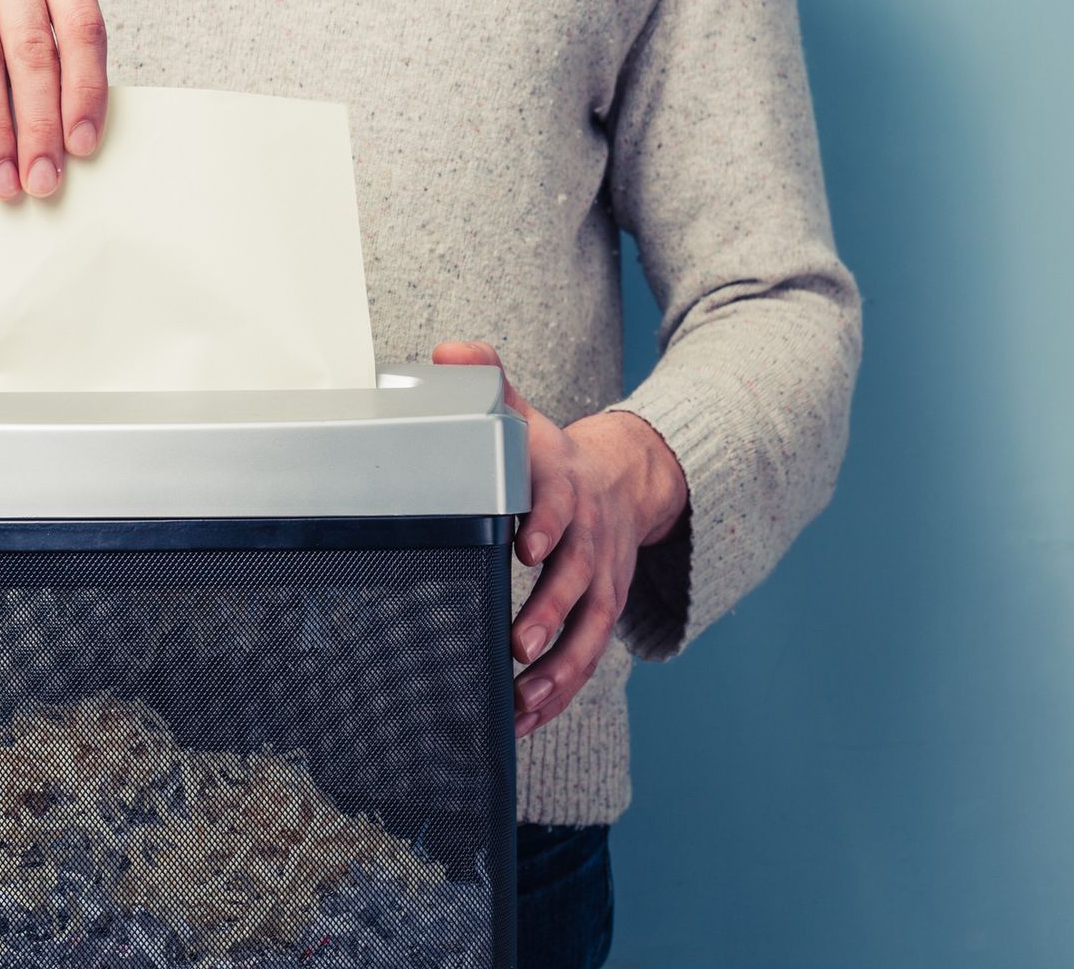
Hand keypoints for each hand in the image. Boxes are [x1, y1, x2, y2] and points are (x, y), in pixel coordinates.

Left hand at [431, 341, 688, 738]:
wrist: (625, 481)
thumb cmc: (555, 458)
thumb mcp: (526, 416)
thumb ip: (489, 385)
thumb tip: (448, 352)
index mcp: (566, 491)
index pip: (560, 504)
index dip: (546, 523)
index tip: (526, 545)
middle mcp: (589, 541)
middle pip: (577, 580)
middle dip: (551, 613)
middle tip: (521, 642)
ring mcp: (599, 583)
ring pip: (588, 633)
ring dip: (558, 671)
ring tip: (524, 702)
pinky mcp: (598, 617)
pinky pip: (583, 661)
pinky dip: (557, 694)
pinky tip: (524, 721)